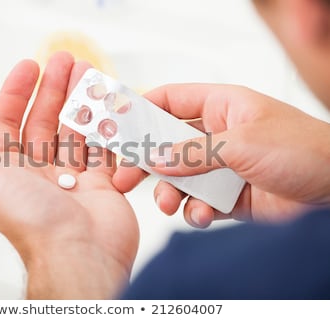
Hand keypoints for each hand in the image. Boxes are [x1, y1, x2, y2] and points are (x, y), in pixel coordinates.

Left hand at [0, 52, 138, 298]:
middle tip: (66, 61)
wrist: (80, 252)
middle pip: (45, 121)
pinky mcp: (100, 184)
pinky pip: (102, 149)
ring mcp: (72, 178)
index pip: (8, 122)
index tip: (30, 67)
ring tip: (89, 75)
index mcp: (10, 170)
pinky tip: (108, 107)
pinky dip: (106, 127)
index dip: (16, 93)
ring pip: (75, 131)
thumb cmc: (31, 220)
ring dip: (81, 102)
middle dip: (55, 89)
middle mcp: (39, 173)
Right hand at [113, 84, 329, 227]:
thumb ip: (194, 152)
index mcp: (220, 107)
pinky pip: (197, 202)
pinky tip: (200, 215)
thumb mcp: (242, 143)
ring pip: (178, 177)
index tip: (117, 127)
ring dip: (169, 191)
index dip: (142, 110)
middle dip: (145, 160)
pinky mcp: (226, 195)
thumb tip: (156, 158)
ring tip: (169, 203)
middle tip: (124, 177)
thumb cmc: (303, 149)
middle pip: (166, 143)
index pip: (171, 100)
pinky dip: (193, 211)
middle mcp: (216, 135)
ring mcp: (220, 166)